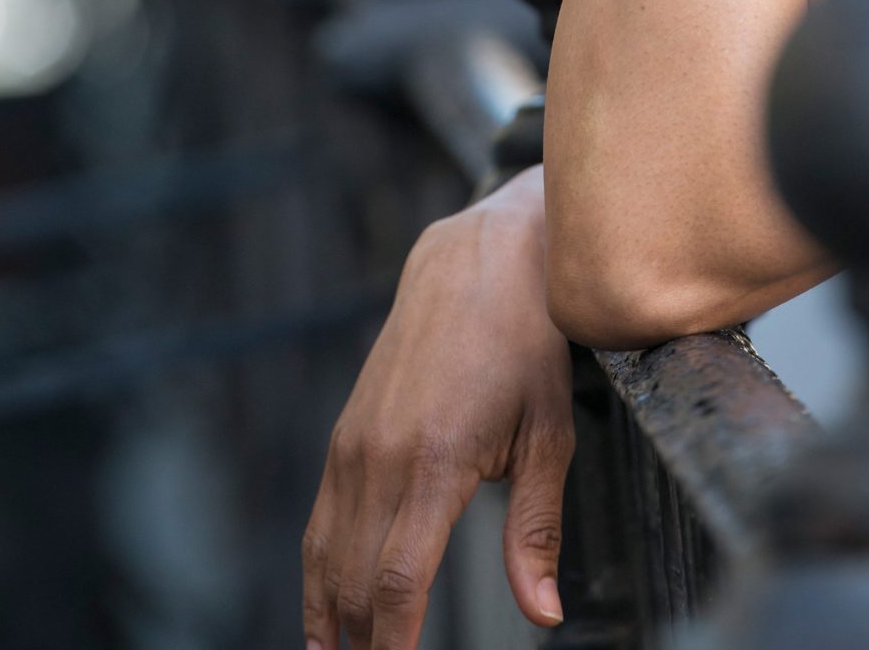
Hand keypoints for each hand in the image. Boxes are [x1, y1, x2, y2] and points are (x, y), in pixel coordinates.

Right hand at [303, 170, 572, 648]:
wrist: (480, 256)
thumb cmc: (527, 342)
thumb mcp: (549, 433)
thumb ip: (537, 530)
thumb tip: (544, 615)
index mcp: (434, 462)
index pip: (396, 586)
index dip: (392, 649)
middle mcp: (379, 457)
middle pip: (352, 586)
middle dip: (362, 646)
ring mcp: (353, 444)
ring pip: (324, 559)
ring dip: (331, 623)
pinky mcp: (344, 434)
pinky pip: (319, 523)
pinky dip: (318, 577)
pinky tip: (330, 617)